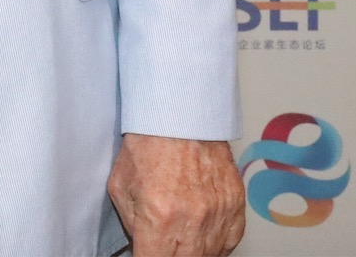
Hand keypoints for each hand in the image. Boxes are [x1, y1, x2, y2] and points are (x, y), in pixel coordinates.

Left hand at [106, 134, 243, 256]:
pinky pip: (229, 241)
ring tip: (180, 240)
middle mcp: (193, 218)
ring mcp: (218, 212)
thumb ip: (132, 224)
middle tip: (162, 246)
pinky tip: (202, 237)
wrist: (180, 113)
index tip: (145, 253)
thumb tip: (141, 245)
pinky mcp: (235, 204)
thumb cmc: (148, 144)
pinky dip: (216, 244)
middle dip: (170, 256)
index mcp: (159, 215)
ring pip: (210, 256)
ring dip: (193, 252)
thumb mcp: (120, 186)